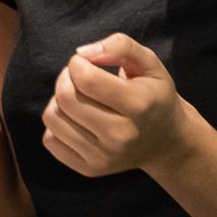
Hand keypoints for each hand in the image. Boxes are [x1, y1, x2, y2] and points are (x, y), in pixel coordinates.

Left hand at [41, 32, 194, 177]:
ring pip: (52, 118)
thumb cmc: (153, 95)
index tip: (87, 63)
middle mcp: (121, 136)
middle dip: (65, 78)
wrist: (166, 142)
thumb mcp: (149, 63)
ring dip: (58, 100)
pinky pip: (49, 140)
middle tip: (79, 77)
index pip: (85, 79)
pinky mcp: (89, 169)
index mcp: (139, 105)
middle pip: (65, 98)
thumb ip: (120, 46)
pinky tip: (76, 119)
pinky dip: (57, 124)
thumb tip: (82, 53)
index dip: (77, 63)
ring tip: (78, 97)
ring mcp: (104, 157)